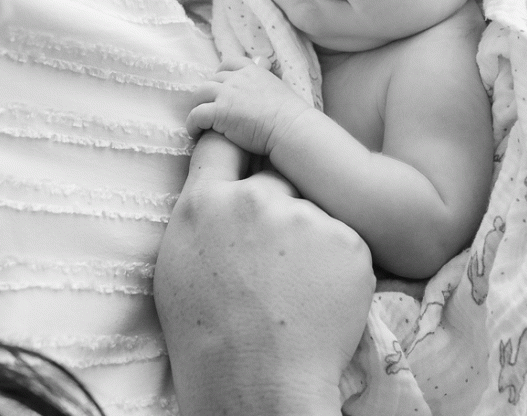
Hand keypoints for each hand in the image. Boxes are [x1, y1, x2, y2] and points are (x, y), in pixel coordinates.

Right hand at [154, 132, 374, 415]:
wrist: (257, 385)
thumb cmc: (209, 335)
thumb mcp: (178, 263)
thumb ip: (199, 212)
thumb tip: (213, 181)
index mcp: (205, 204)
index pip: (220, 141)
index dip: (234, 143)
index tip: (243, 151)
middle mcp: (255, 200)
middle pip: (274, 174)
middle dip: (277, 201)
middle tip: (272, 253)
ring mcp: (306, 219)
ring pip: (312, 208)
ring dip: (308, 233)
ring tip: (294, 284)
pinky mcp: (348, 243)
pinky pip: (343, 238)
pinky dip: (336, 262)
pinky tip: (318, 295)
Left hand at [186, 57, 311, 154]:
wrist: (290, 128)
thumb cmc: (291, 116)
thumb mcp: (280, 89)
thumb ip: (268, 82)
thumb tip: (269, 78)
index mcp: (253, 72)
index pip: (229, 64)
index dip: (220, 73)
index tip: (218, 84)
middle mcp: (237, 79)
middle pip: (212, 80)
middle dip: (207, 93)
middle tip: (207, 108)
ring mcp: (226, 94)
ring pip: (200, 95)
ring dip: (197, 106)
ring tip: (198, 121)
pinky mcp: (219, 112)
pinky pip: (196, 115)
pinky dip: (192, 124)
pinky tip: (195, 133)